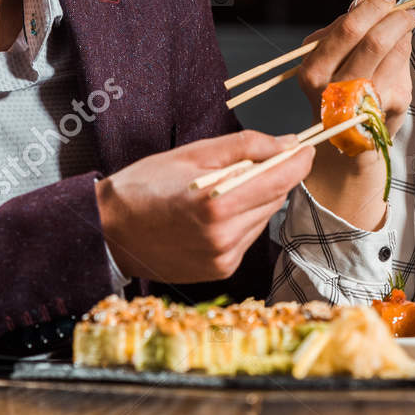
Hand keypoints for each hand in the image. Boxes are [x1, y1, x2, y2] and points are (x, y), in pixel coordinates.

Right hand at [94, 131, 311, 282]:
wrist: (109, 230)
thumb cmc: (145, 185)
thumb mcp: (194, 153)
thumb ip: (245, 146)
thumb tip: (286, 143)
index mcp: (217, 202)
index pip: (280, 178)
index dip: (299, 160)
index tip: (305, 147)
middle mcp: (225, 236)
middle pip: (276, 197)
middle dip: (275, 175)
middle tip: (262, 158)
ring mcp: (224, 258)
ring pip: (265, 217)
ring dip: (258, 198)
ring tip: (226, 186)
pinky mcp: (222, 270)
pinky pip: (249, 236)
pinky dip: (243, 220)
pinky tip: (218, 211)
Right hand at [297, 0, 414, 134]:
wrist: (348, 145)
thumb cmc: (342, 94)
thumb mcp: (334, 62)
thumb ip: (345, 34)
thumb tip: (360, 1)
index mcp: (313, 69)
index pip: (347, 28)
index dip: (372, 8)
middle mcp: (331, 87)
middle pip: (370, 39)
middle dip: (393, 17)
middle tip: (406, 8)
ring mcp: (359, 100)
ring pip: (389, 51)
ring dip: (404, 30)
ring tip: (408, 22)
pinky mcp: (382, 109)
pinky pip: (400, 68)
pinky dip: (404, 51)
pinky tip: (401, 49)